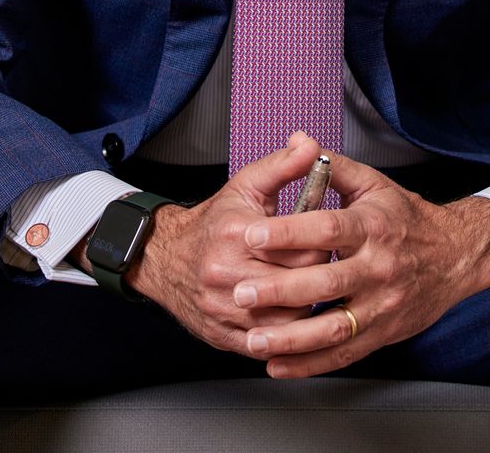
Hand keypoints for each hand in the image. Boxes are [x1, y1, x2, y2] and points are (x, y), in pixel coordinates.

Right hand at [116, 132, 334, 355]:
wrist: (165, 258)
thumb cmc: (214, 223)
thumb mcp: (247, 185)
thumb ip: (283, 165)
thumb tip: (310, 146)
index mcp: (239, 236)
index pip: (305, 248)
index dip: (321, 244)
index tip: (323, 239)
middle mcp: (228, 275)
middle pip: (299, 286)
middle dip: (317, 277)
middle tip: (319, 265)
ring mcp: (224, 311)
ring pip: (289, 321)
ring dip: (304, 307)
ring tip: (306, 288)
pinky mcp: (224, 337)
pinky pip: (269, 344)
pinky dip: (284, 333)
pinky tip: (289, 313)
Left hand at [228, 151, 489, 377]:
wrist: (456, 256)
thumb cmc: (407, 219)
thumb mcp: (374, 185)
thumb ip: (333, 168)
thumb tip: (300, 144)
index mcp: (373, 226)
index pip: (328, 229)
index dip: (289, 233)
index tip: (254, 235)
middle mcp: (379, 268)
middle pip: (326, 283)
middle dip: (280, 290)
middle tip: (241, 293)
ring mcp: (382, 305)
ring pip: (334, 328)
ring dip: (291, 339)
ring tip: (254, 340)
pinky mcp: (382, 333)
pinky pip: (344, 354)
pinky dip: (310, 364)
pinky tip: (279, 365)